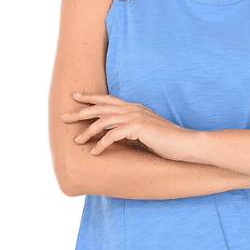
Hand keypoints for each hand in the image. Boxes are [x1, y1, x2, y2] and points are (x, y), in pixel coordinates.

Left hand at [61, 92, 196, 160]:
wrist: (186, 144)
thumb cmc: (168, 142)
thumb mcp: (146, 134)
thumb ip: (130, 131)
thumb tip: (115, 136)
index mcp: (135, 108)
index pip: (108, 99)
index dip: (91, 97)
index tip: (76, 97)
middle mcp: (133, 109)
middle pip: (100, 107)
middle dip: (80, 112)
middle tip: (64, 117)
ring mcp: (135, 117)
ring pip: (103, 121)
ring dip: (87, 131)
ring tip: (76, 141)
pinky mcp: (138, 128)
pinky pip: (113, 135)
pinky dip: (101, 144)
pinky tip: (95, 152)